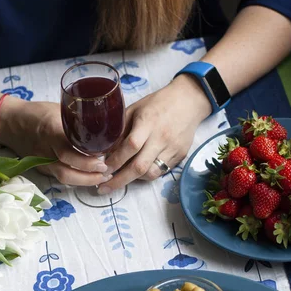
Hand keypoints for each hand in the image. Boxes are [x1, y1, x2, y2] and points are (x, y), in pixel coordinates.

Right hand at [0, 97, 111, 185]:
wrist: (9, 122)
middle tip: (107, 174)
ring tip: (102, 177)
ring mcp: (42, 162)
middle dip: (89, 177)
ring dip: (84, 181)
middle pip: (66, 172)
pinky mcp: (41, 168)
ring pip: (64, 178)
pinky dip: (76, 178)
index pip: (68, 152)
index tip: (104, 163)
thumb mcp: (59, 110)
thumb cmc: (37, 112)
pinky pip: (60, 177)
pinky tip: (90, 176)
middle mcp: (45, 151)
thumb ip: (77, 121)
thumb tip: (105, 126)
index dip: (87, 162)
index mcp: (50, 132)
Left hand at [98, 74, 210, 193]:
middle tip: (104, 188)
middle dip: (120, 180)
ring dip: (133, 179)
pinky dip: (147, 174)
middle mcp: (161, 138)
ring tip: (121, 178)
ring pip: (151, 173)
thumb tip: (106, 151)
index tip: (102, 169)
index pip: (130, 146)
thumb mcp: (135, 110)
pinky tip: (138, 172)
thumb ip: (121, 129)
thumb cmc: (157, 104)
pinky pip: (161, 172)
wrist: (188, 102)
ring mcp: (172, 149)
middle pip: (139, 166)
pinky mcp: (180, 156)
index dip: (115, 160)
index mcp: (148, 122)